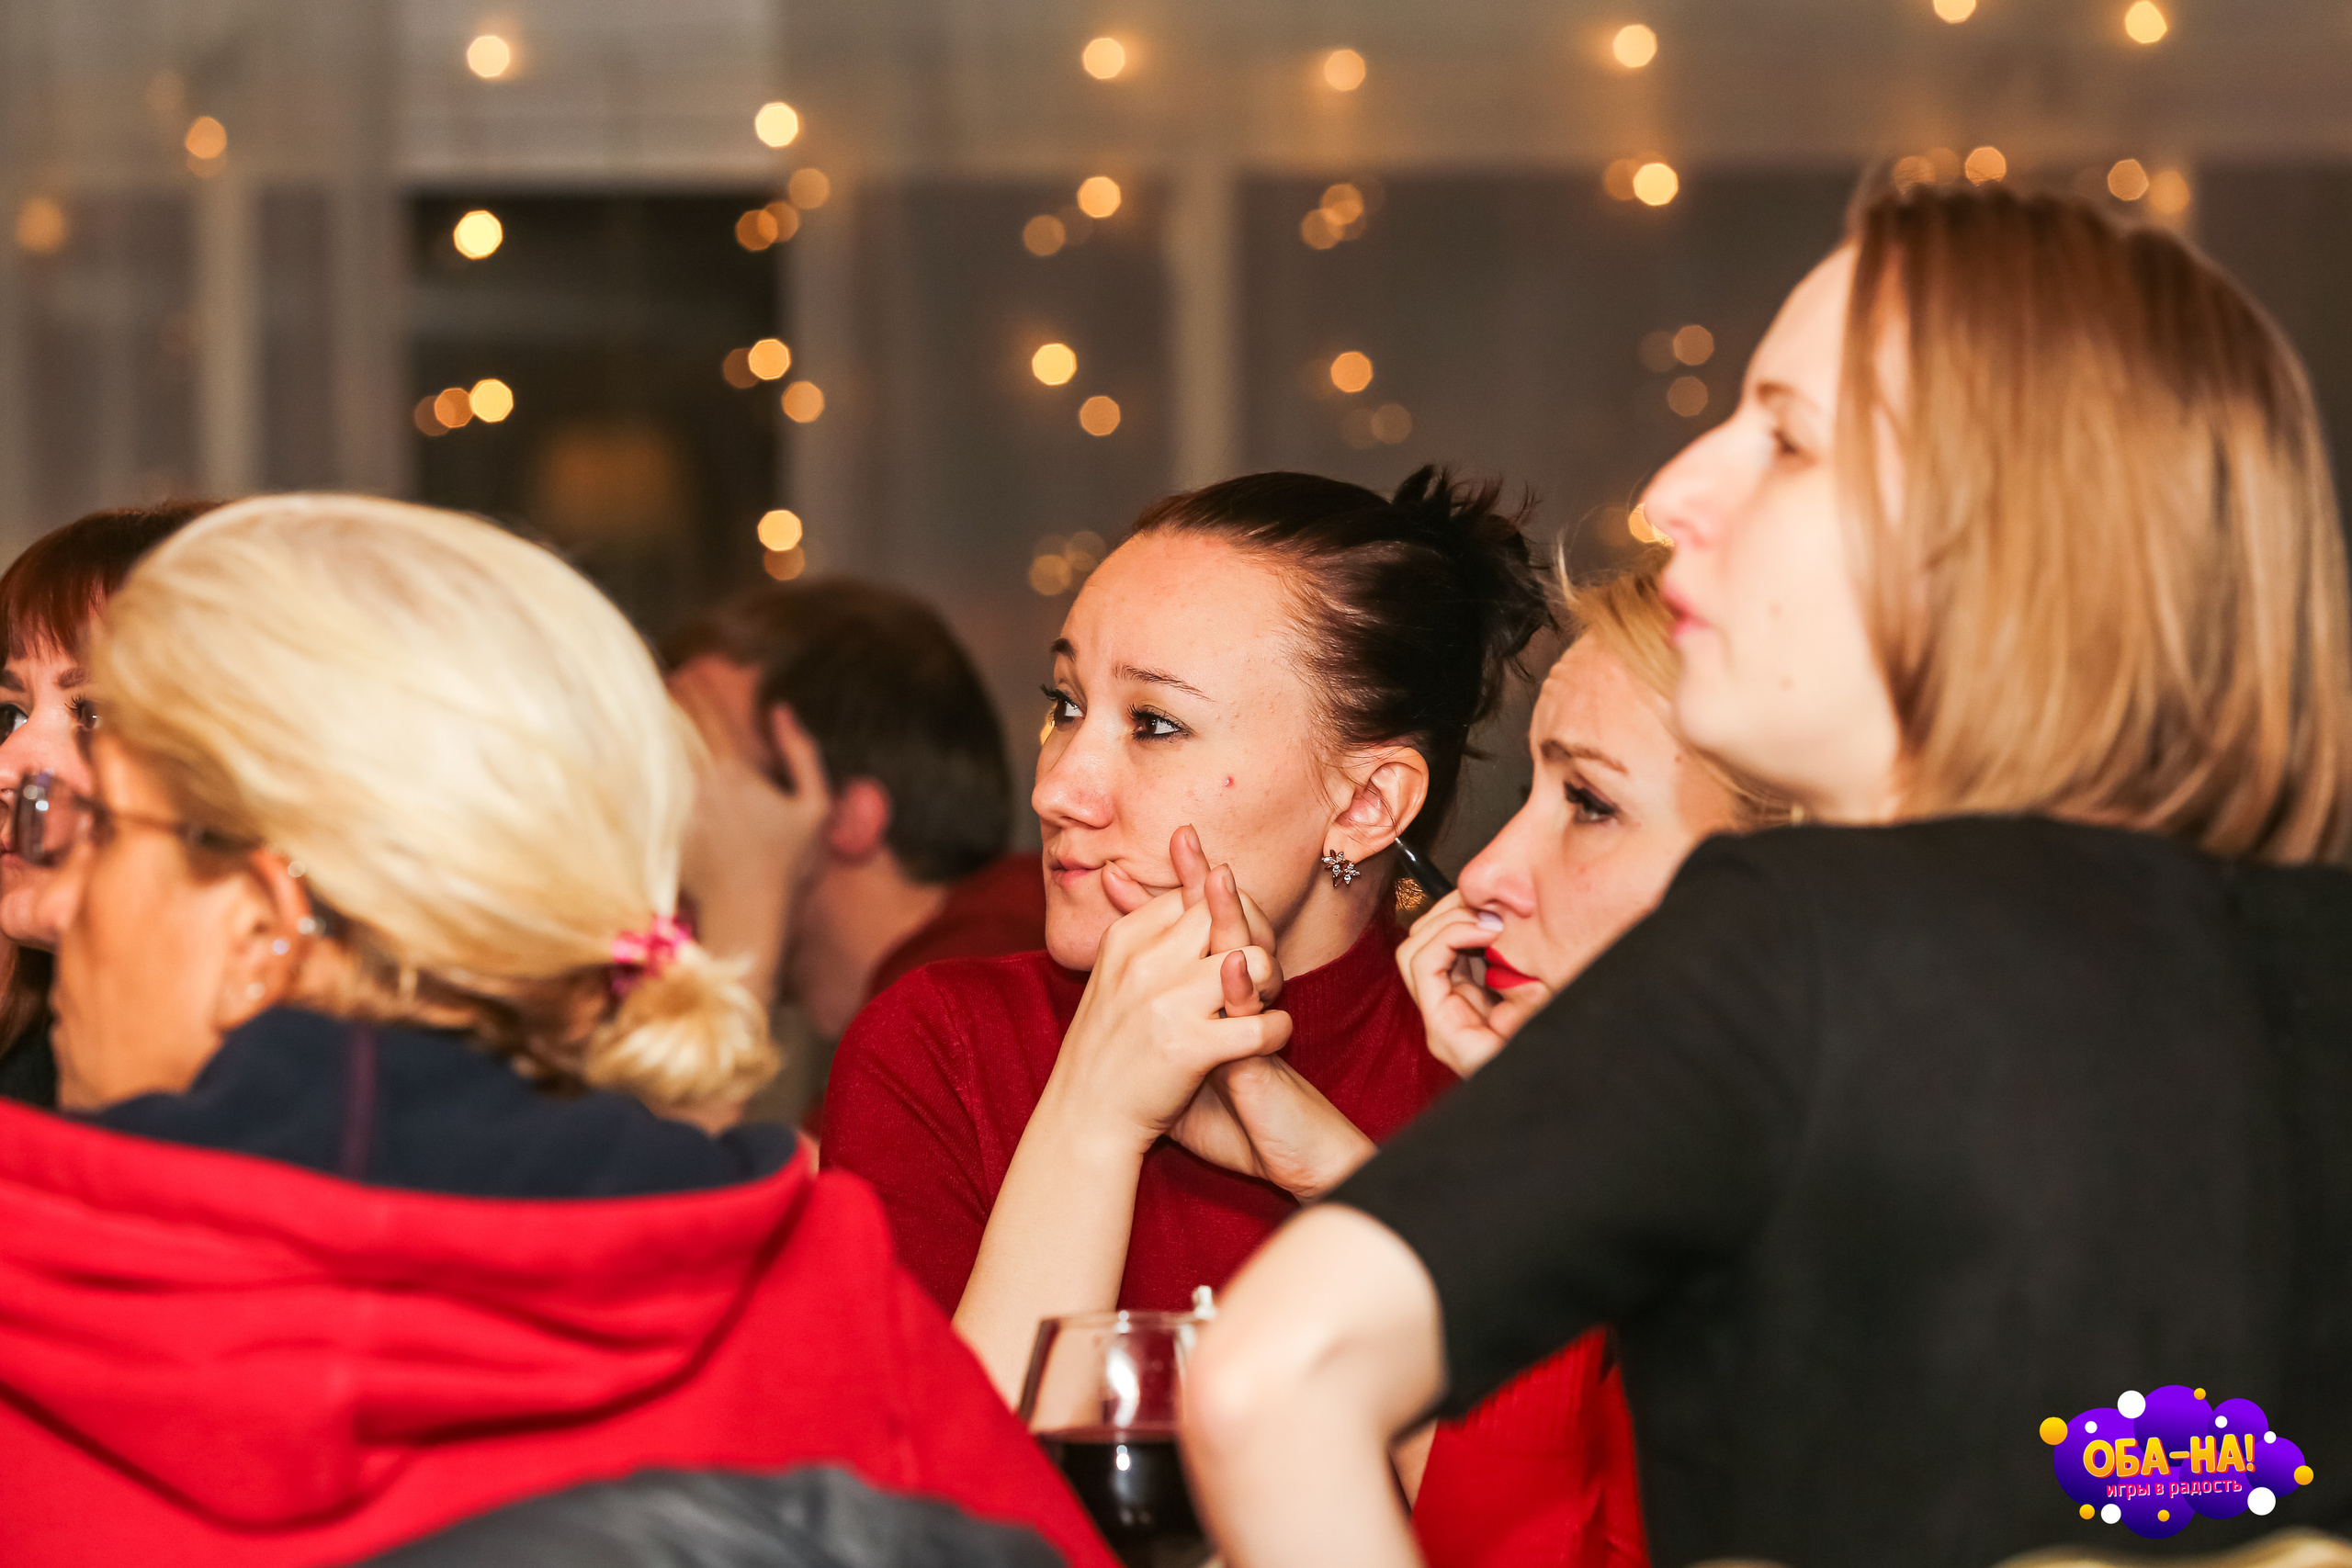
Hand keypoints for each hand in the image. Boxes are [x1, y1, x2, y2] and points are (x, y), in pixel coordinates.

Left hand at [670, 662, 832, 1005]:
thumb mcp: (813, 807)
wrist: (745, 912)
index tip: (695, 668)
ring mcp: (672, 805)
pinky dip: (640, 763)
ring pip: (653, 750)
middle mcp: (697, 782)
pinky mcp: (657, 826)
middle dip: (669, 698)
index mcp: (734, 771)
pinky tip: (636, 750)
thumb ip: (802, 753)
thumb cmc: (785, 863)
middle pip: (673, 724)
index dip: (700, 684)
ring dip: (652, 726)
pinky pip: (643, 783)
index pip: (708, 712)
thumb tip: (780, 709)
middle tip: (663, 678)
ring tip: (646, 704)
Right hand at [1041, 827, 1288, 1156]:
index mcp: (1125, 939)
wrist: (1083, 1118)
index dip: (1226, 913)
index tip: (1233, 944)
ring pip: (1254, 962)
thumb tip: (1127, 875)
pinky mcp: (1190, 1048)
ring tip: (1265, 1004)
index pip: (1194, 896)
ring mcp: (1167, 1003)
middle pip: (1227, 917)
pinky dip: (1278, 1030)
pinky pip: (1261, 1023)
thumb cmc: (1105, 1048)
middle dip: (1256, 939)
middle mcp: (1145, 962)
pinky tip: (1272, 1037)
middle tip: (1259, 973)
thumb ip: (1139, 932)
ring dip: (1271, 983)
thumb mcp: (1112, 977)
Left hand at [1159, 829, 1369, 1199]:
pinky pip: (1257, 1017)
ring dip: (1233, 920)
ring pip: (1247, 959)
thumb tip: (1116, 1017)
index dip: (1168, 903)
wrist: (1286, 1156)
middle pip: (1224, 931)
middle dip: (1203, 889)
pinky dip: (1244, 991)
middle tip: (1184, 839)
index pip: (1196, 937)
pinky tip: (1229, 966)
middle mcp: (1239, 1001)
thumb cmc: (1237, 1122)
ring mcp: (1254, 1022)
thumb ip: (1161, 1038)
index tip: (1124, 869)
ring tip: (1215, 876)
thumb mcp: (1184, 1072)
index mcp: (1215, 999)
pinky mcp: (1267, 1054)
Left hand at [1396, 890, 1554, 1077]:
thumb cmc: (1531, 1080)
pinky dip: (1474, 936)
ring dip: (1459, 922)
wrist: (1531, 1107)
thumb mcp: (1533, 1037)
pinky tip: (1501, 932)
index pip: (1421, 963)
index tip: (1490, 927)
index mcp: (1445, 1030)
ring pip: (1432, 947)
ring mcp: (1450, 1007)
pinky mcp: (1467, 1000)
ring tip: (1496, 916)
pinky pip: (1458, 957)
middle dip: (1449, 918)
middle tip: (1490, 912)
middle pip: (1415, 947)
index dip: (1452, 933)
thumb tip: (1508, 957)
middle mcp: (1439, 1017)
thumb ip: (1523, 1002)